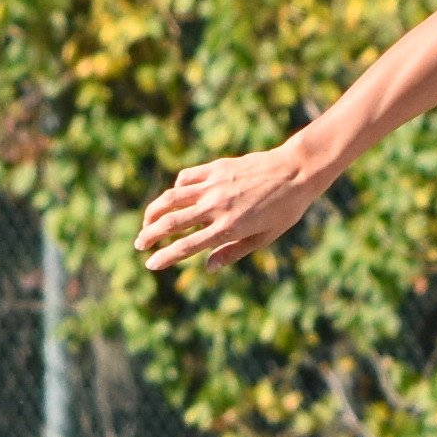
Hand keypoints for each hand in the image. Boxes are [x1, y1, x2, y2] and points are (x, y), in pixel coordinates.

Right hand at [138, 145, 332, 271]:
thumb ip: (234, 252)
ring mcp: (213, 185)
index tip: (150, 264)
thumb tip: (208, 267)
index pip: (187, 246)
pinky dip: (176, 189)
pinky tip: (175, 197)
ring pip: (170, 198)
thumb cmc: (286, 209)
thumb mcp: (265, 237)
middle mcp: (216, 206)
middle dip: (149, 235)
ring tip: (147, 222)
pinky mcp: (214, 168)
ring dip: (153, 212)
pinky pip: (185, 179)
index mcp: (229, 228)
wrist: (296, 171)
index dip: (165, 257)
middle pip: (170, 223)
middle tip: (139, 244)